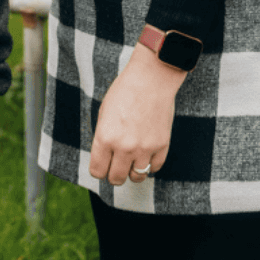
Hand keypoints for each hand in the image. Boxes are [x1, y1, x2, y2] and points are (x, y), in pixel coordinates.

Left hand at [89, 42, 186, 185]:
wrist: (150, 80)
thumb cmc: (124, 92)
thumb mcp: (104, 112)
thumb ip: (103, 137)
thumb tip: (104, 157)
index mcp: (105, 137)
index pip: (97, 171)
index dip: (98, 170)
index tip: (102, 166)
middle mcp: (124, 147)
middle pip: (116, 179)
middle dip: (114, 175)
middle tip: (116, 166)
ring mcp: (144, 149)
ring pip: (137, 177)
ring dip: (133, 171)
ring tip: (131, 160)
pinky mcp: (162, 147)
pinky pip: (154, 168)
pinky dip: (149, 164)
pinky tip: (146, 152)